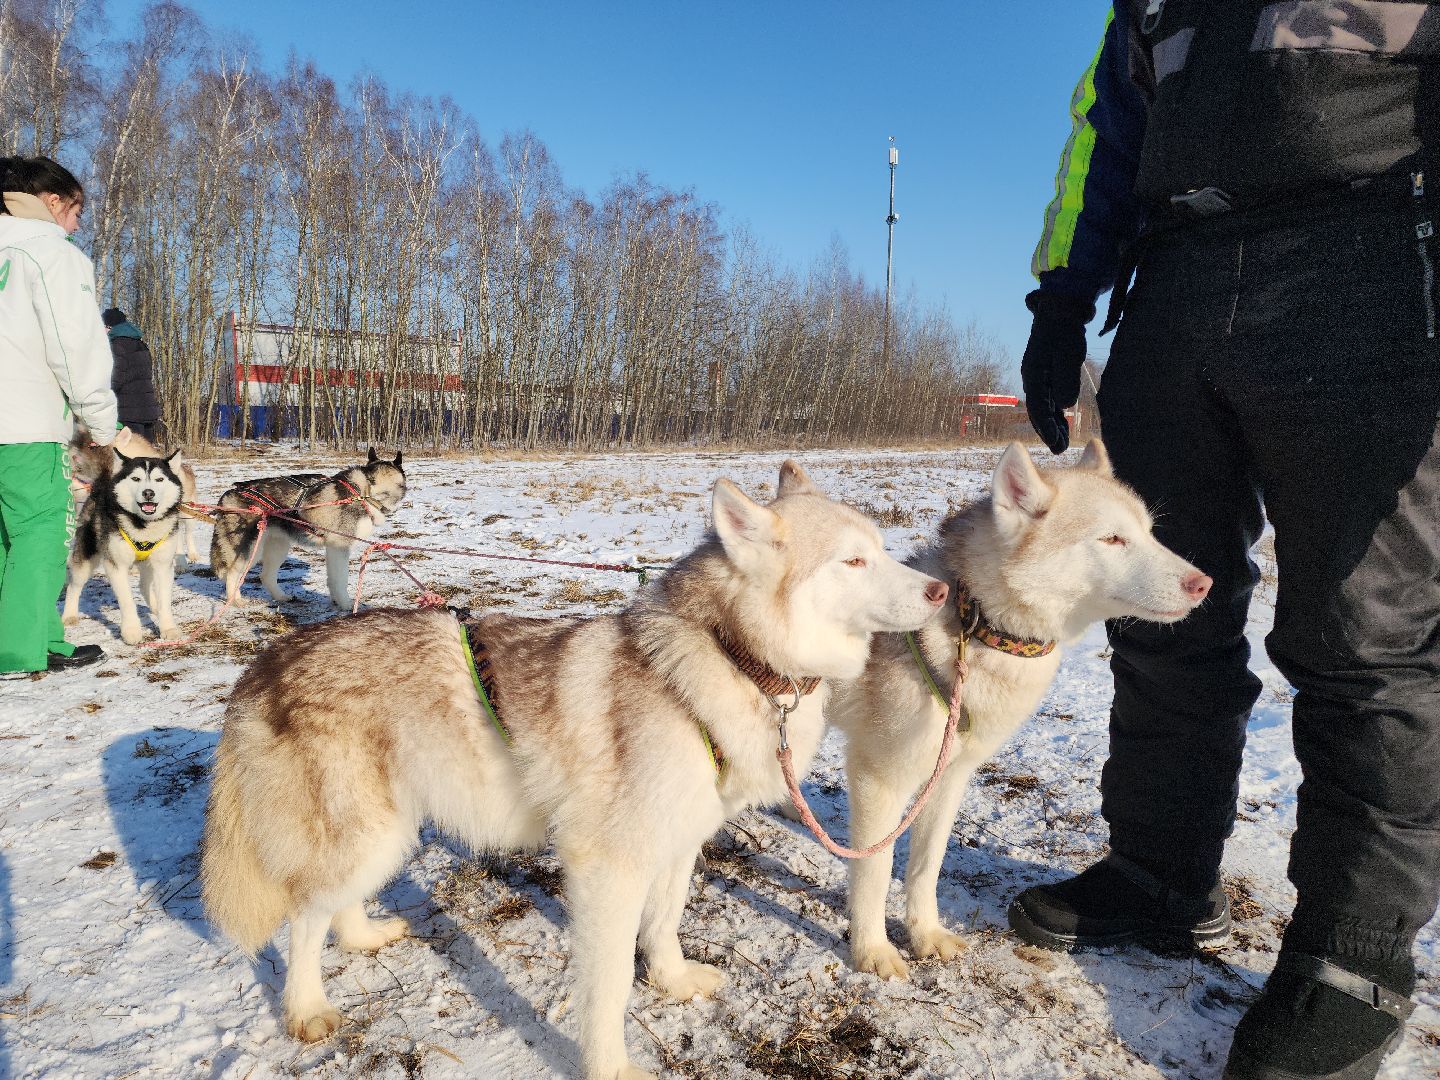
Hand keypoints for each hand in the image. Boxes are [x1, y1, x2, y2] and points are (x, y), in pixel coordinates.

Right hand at [1021, 289, 1093, 453]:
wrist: (1060, 310)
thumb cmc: (1065, 331)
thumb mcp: (1069, 354)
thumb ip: (1066, 379)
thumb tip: (1065, 404)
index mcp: (1034, 375)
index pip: (1038, 408)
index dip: (1047, 428)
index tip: (1056, 444)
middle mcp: (1032, 377)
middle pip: (1038, 410)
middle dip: (1047, 431)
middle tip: (1059, 449)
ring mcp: (1037, 375)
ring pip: (1043, 405)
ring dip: (1052, 423)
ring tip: (1062, 441)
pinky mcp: (1045, 372)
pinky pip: (1047, 397)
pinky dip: (1054, 411)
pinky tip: (1063, 421)